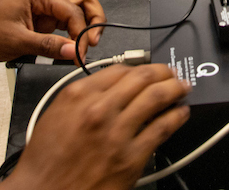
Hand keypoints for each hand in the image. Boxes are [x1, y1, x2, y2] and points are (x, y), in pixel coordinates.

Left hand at [0, 0, 105, 63]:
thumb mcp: (17, 42)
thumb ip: (48, 46)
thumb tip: (73, 50)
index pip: (73, 10)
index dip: (81, 33)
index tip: (79, 53)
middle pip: (83, 0)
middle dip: (92, 21)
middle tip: (91, 43)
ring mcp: (44, 6)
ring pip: (76, 9)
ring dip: (83, 27)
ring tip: (81, 48)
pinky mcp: (41, 17)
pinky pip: (64, 22)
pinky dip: (71, 34)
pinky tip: (69, 48)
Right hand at [2, 64, 190, 189]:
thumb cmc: (46, 162)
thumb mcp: (56, 115)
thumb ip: (83, 96)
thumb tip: (110, 86)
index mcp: (78, 95)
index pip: (119, 69)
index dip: (139, 66)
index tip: (147, 68)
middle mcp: (99, 110)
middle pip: (142, 78)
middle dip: (162, 72)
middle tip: (171, 73)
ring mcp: (117, 133)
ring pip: (156, 98)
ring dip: (175, 89)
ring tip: (182, 88)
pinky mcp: (131, 158)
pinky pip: (162, 129)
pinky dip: (176, 117)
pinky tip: (180, 113)